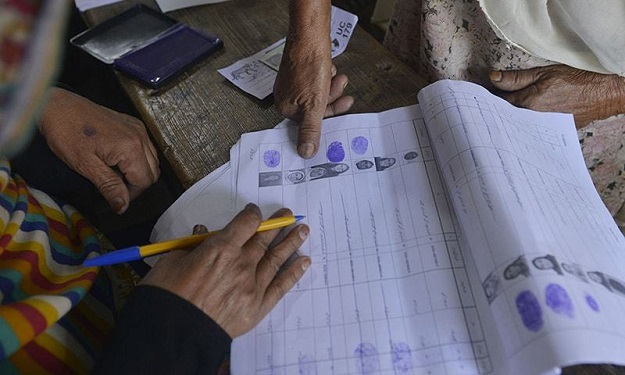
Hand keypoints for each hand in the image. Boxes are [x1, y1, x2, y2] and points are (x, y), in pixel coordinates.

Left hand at [38, 88, 159, 213]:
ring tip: (113, 171)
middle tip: (113, 186)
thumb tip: (123, 206)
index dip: (130, 194)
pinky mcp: (132, 124)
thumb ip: (109, 186)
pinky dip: (136, 158)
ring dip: (137, 171)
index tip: (113, 196)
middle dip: (135, 183)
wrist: (57, 106)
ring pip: (152, 161)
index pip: (144, 181)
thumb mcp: (86, 166)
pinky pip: (145, 147)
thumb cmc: (67, 132)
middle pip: (152, 172)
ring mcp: (137, 128)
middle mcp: (139, 136)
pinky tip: (115, 158)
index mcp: (131, 147)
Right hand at [141, 204, 310, 337]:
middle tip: (288, 215)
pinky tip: (303, 262)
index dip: (253, 214)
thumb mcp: (172, 260)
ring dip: (291, 242)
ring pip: (277, 258)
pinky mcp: (258, 306)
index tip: (255, 212)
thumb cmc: (168, 295)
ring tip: (303, 231)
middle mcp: (242, 263)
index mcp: (221, 248)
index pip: (247, 222)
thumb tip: (202, 232)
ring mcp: (253, 285)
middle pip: (265, 238)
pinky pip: (281, 285)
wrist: (175, 332)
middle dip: (277, 225)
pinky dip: (294, 272)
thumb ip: (192, 244)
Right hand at [274, 0, 353, 158]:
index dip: (327, 115)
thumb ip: (311, 129)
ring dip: (332, 87)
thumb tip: (305, 152)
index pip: (309, 122)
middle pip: (316, 108)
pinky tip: (329, 68)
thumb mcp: (314, 104)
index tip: (340, 109)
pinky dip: (327, 76)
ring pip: (320, 93)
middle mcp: (287, 96)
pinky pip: (319, 81)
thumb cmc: (308, 65)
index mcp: (285, 107)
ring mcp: (294, 83)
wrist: (310, 34)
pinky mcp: (302, 71)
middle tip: (344, 93)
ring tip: (337, 77)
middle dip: (332, 99)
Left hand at [489, 65, 624, 127]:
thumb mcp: (544, 73)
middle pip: (504, 118)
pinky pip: (528, 132)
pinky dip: (521, 128)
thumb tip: (493, 78)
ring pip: (515, 126)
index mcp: (528, 103)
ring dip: (507, 122)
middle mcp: (531, 120)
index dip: (488, 99)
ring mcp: (540, 129)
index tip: (479, 97)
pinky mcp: (549, 135)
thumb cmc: (577, 81)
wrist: (604, 95)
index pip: (498, 103)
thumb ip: (516, 78)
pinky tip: (518, 124)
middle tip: (486, 108)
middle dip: (494, 113)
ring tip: (500, 116)